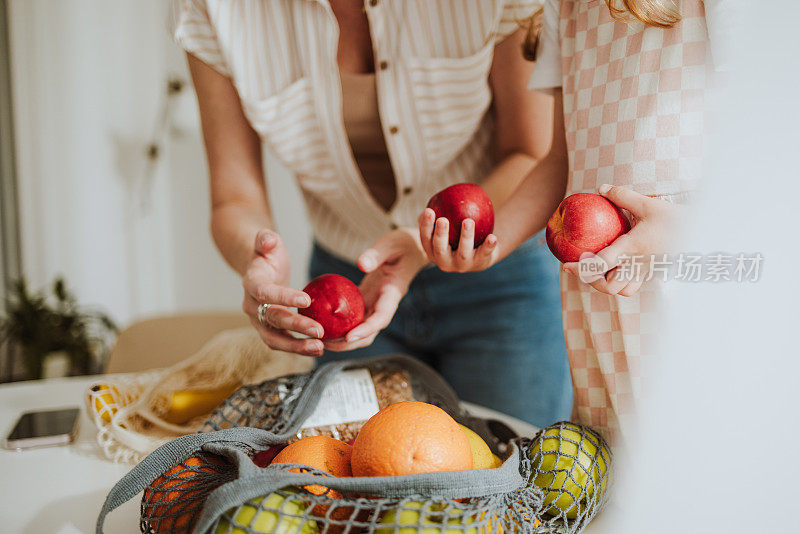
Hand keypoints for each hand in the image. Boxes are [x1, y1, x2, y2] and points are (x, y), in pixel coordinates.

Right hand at [242, 229, 324, 356]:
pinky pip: (282, 342)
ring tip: (320, 347)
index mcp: (251, 284)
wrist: (257, 270)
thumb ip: (265, 239)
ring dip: (297, 346)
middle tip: (319, 331)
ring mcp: (259, 321)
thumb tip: (268, 239)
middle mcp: (251, 306)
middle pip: (272, 319)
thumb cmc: (266, 255)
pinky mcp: (269, 330)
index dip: (283, 297)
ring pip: (275, 339)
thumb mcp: (266, 241)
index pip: (265, 293)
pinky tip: (319, 347)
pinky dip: (298, 347)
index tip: (306, 300)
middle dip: (296, 326)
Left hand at [323, 228, 427, 351]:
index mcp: (393, 293)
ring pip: (361, 328)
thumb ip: (376, 254)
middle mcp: (385, 303)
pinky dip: (340, 322)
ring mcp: (376, 303)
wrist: (413, 249)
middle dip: (349, 342)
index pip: (381, 318)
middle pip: (369, 332)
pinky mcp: (368, 299)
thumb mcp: (391, 244)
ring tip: (320, 337)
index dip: (366, 330)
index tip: (349, 337)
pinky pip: (354, 316)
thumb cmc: (404, 245)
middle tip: (326, 343)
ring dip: (342, 337)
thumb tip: (361, 264)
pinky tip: (322, 321)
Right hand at [417, 209, 498, 271]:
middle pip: (440, 249)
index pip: (426, 239)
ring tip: (468, 221)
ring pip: (463, 253)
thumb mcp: (447, 227)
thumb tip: (432, 201)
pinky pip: (485, 253)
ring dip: (465, 237)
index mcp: (433, 252)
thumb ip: (438, 216)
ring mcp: (463, 265)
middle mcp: (445, 263)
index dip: (425, 226)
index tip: (429, 210)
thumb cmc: (457, 235)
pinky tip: (492, 237)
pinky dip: (488, 246)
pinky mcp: (480, 263)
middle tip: (443, 220)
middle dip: (440, 235)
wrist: (479, 253)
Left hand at [563, 184, 684, 296]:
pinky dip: (620, 282)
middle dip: (592, 282)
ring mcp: (647, 274)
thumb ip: (623, 196)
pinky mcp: (654, 275)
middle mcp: (637, 266)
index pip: (599, 266)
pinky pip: (632, 285)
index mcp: (631, 249)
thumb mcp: (649, 204)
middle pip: (608, 287)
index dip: (580, 269)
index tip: (567, 265)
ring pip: (622, 291)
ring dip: (607, 284)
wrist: (708, 234)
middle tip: (581, 269)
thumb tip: (600, 188)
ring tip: (596, 270)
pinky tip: (614, 268)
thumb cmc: (677, 218)